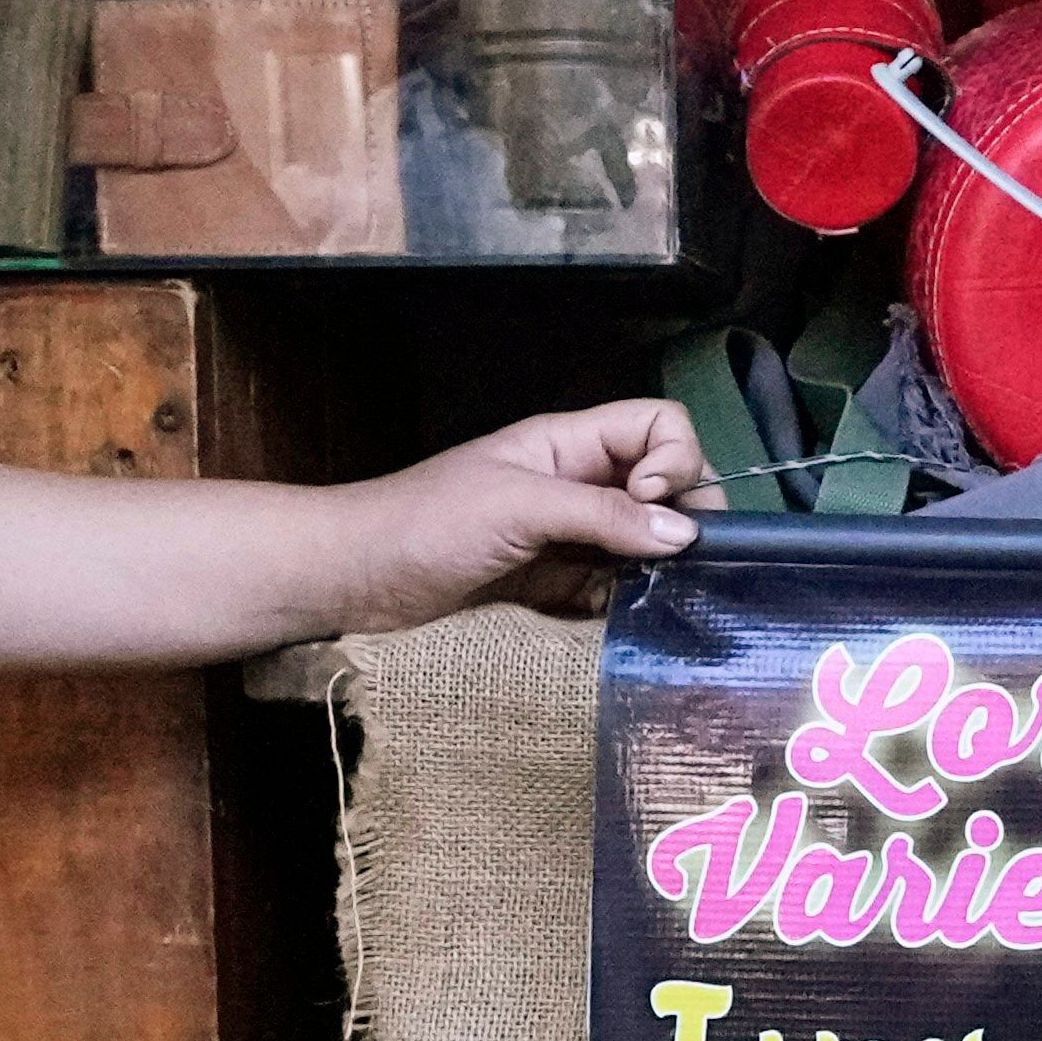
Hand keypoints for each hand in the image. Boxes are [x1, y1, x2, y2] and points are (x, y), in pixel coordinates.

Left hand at [348, 396, 713, 622]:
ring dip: (656, 565)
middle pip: (664, 484)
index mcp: (569, 444)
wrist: (358, 578)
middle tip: (677, 558)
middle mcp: (577, 484)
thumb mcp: (519, 506)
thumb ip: (602, 514)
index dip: (676, 460)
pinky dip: (623, 601)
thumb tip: (683, 533)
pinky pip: (612, 586)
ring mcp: (568, 535)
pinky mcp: (554, 582)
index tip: (654, 502)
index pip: (658, 426)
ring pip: (643, 539)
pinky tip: (613, 614)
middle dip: (680, 517)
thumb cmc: (424, 523)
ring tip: (650, 591)